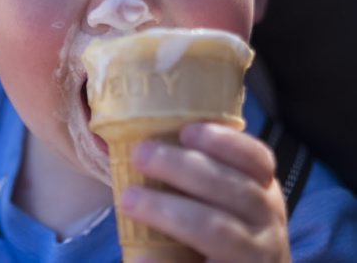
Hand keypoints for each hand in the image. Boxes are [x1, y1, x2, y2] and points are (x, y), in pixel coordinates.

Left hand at [120, 122, 290, 261]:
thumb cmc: (216, 233)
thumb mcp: (216, 202)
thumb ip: (183, 170)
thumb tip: (113, 140)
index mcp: (263, 192)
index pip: (257, 159)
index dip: (224, 141)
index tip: (186, 131)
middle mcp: (268, 225)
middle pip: (234, 188)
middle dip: (183, 167)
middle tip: (140, 155)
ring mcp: (256, 259)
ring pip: (215, 229)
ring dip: (167, 210)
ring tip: (128, 200)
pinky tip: (142, 258)